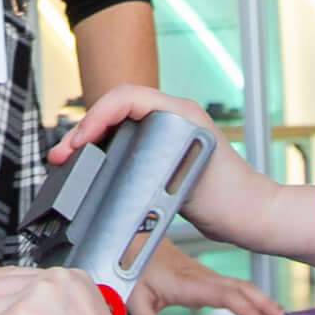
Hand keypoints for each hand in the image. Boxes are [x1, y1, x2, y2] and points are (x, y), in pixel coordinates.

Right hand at [48, 87, 306, 262]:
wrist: (252, 215)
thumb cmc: (230, 199)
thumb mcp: (187, 179)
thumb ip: (153, 168)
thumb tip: (112, 168)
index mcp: (180, 112)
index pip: (127, 98)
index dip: (97, 116)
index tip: (80, 142)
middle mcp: (174, 116)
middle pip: (117, 109)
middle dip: (85, 128)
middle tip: (62, 155)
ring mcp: (169, 132)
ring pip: (119, 124)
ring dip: (92, 138)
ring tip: (69, 159)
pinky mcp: (165, 151)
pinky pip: (127, 140)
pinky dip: (105, 149)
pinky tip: (91, 165)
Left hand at [123, 239, 288, 314]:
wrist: (132, 241)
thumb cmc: (131, 267)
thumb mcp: (132, 296)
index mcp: (189, 283)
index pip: (228, 296)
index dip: (248, 310)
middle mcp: (203, 277)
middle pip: (244, 289)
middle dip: (267, 306)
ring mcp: (206, 276)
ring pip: (243, 287)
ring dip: (264, 301)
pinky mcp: (205, 277)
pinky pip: (235, 287)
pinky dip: (253, 298)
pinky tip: (259, 309)